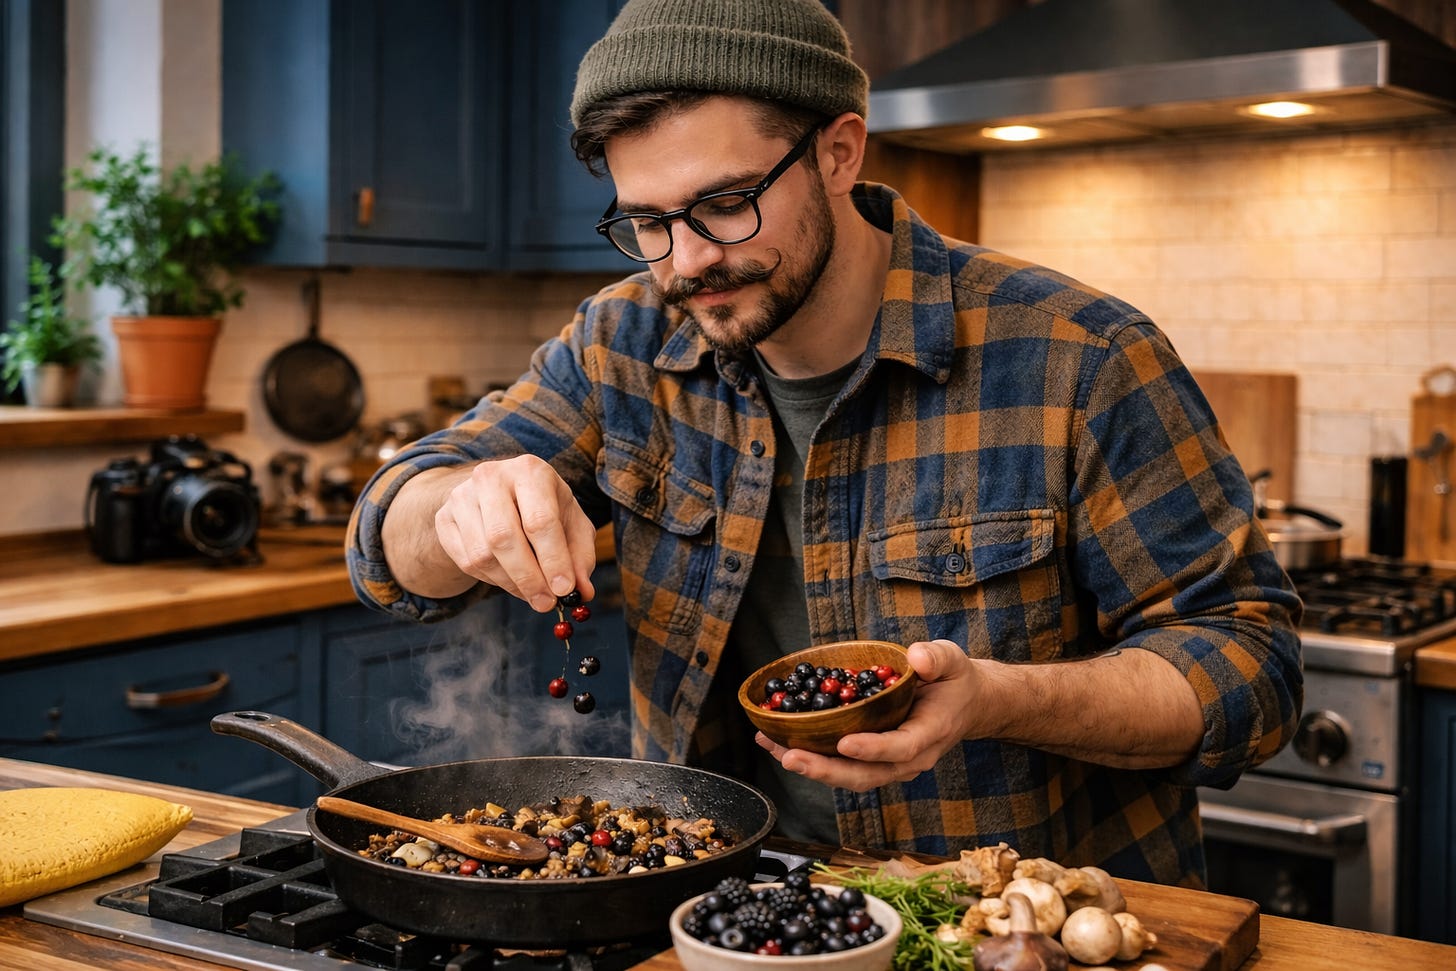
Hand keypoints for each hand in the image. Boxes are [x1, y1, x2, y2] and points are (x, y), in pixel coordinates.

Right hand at [432, 455, 598, 611]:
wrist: (500, 493)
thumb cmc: (545, 509)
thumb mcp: (572, 524)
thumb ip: (580, 556)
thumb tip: (582, 592)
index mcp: (530, 471)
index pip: (539, 520)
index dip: (553, 559)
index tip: (564, 590)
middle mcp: (491, 477)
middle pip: (503, 537)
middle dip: (528, 578)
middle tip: (546, 603)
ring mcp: (462, 496)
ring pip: (482, 554)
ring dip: (511, 583)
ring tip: (532, 592)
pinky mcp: (444, 518)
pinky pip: (465, 562)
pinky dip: (492, 580)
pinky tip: (510, 579)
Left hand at [755, 639, 976, 791]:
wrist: (964, 705)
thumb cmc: (954, 681)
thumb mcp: (953, 660)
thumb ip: (936, 658)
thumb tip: (916, 657)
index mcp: (929, 734)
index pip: (901, 748)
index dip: (873, 749)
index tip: (844, 743)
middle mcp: (909, 758)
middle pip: (865, 774)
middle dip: (825, 769)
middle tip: (790, 757)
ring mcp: (889, 764)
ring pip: (848, 776)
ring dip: (809, 766)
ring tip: (773, 747)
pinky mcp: (872, 760)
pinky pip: (840, 765)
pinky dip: (810, 757)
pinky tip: (778, 742)